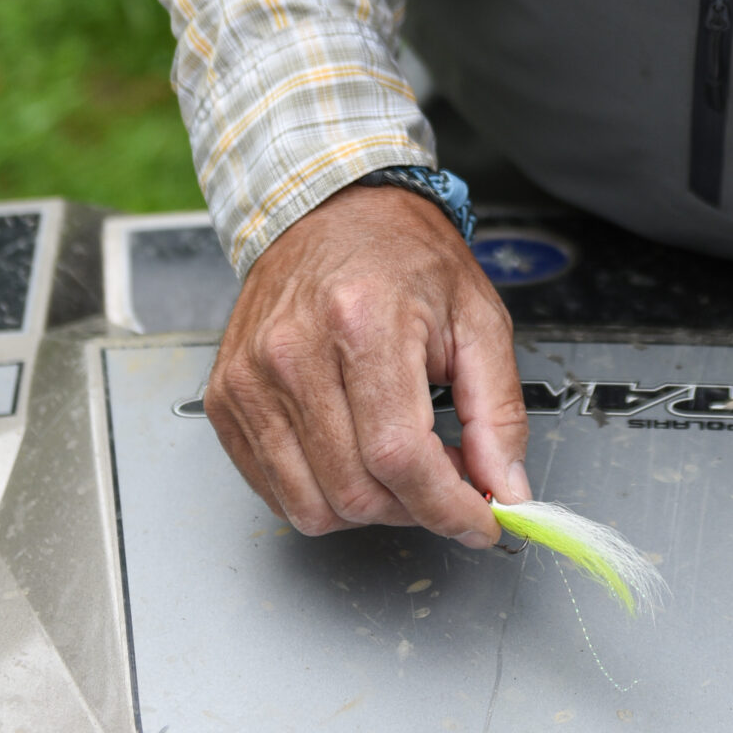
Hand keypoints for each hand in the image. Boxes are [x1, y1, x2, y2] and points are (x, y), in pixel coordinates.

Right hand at [206, 183, 529, 541]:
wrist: (332, 212)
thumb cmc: (403, 256)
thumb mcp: (477, 318)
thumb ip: (498, 411)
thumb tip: (506, 488)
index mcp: (362, 321)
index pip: (400, 456)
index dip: (447, 507)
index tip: (479, 521)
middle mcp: (293, 351)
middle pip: (355, 491)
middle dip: (415, 508)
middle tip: (446, 479)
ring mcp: (250, 378)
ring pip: (310, 505)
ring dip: (369, 508)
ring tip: (400, 463)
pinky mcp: (226, 398)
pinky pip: (273, 489)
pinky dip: (321, 493)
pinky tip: (353, 453)